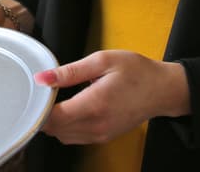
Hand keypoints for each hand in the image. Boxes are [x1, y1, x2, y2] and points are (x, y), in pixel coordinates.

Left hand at [34, 50, 189, 144]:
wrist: (163, 89)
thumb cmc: (136, 71)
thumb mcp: (102, 61)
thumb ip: (69, 72)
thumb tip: (42, 78)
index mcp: (94, 105)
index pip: (53, 118)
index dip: (39, 107)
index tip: (36, 92)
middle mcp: (96, 125)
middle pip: (54, 130)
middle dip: (45, 113)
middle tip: (46, 92)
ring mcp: (101, 134)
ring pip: (62, 136)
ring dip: (55, 121)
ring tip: (59, 99)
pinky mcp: (104, 137)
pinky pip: (75, 137)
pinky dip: (67, 126)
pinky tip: (71, 108)